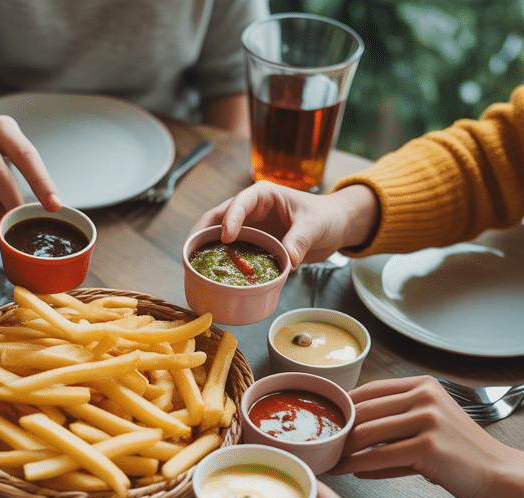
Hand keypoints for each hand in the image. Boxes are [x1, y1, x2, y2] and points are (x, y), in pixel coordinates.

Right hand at [192, 182, 378, 267]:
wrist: (335, 227)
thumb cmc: (326, 217)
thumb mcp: (315, 225)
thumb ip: (300, 239)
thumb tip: (288, 259)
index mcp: (263, 195)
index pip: (239, 203)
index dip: (230, 219)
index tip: (227, 238)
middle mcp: (251, 210)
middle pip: (217, 218)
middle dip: (201, 233)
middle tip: (189, 251)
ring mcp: (250, 228)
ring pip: (219, 236)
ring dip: (206, 249)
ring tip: (191, 266)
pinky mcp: (253, 245)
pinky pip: (232, 253)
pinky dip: (221, 262)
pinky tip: (212, 275)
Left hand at [332, 376, 515, 497]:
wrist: (499, 473)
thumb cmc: (463, 453)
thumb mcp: (432, 422)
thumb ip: (395, 421)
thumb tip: (352, 434)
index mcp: (422, 385)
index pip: (369, 390)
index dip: (342, 406)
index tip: (325, 421)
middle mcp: (424, 397)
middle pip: (363, 410)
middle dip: (338, 430)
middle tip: (320, 444)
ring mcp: (427, 420)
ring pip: (367, 433)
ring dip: (343, 449)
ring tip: (328, 459)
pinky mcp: (428, 447)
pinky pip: (380, 457)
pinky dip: (358, 466)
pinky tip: (349, 471)